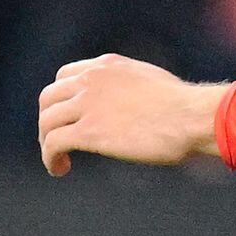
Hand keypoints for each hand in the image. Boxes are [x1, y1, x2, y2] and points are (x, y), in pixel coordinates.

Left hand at [37, 55, 225, 174]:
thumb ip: (130, 86)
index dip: (61, 99)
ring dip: (47, 143)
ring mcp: (88, 104)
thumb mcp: (150, 81)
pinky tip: (60, 169)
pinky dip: (50, 158)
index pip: (64, 75)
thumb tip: (130, 105)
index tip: (67, 117)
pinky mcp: (89, 131)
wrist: (189, 117)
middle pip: (48, 97)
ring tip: (58, 161)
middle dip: (48, 120)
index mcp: (107, 65)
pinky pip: (53, 143)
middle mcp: (92, 80)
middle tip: (56, 141)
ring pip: (47, 122)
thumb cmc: (182, 105)